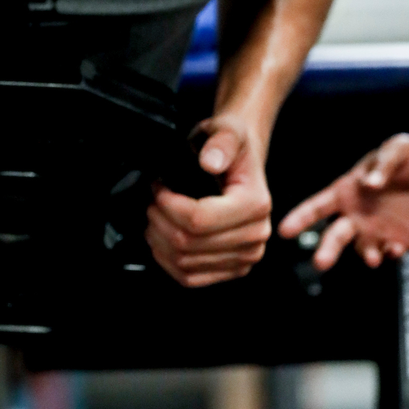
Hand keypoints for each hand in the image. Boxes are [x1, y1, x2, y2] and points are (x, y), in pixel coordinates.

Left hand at [146, 114, 271, 286]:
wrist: (242, 159)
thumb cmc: (234, 146)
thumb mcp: (229, 130)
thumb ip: (221, 142)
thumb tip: (210, 162)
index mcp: (256, 205)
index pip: (199, 220)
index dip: (168, 205)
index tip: (158, 187)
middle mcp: (255, 235)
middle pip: (190, 244)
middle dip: (160, 220)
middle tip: (152, 201)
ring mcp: (245, 256)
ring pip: (186, 263)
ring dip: (160, 241)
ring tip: (155, 217)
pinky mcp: (233, 267)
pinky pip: (191, 278)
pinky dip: (168, 262)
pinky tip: (162, 240)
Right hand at [278, 133, 408, 270]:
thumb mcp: (397, 149)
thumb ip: (382, 165)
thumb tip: (370, 184)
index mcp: (347, 191)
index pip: (317, 206)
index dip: (300, 218)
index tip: (284, 231)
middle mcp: (356, 214)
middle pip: (334, 236)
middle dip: (326, 251)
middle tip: (320, 263)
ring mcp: (376, 230)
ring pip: (361, 250)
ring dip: (365, 255)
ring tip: (372, 257)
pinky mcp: (398, 242)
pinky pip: (388, 255)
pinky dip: (390, 255)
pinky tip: (397, 249)